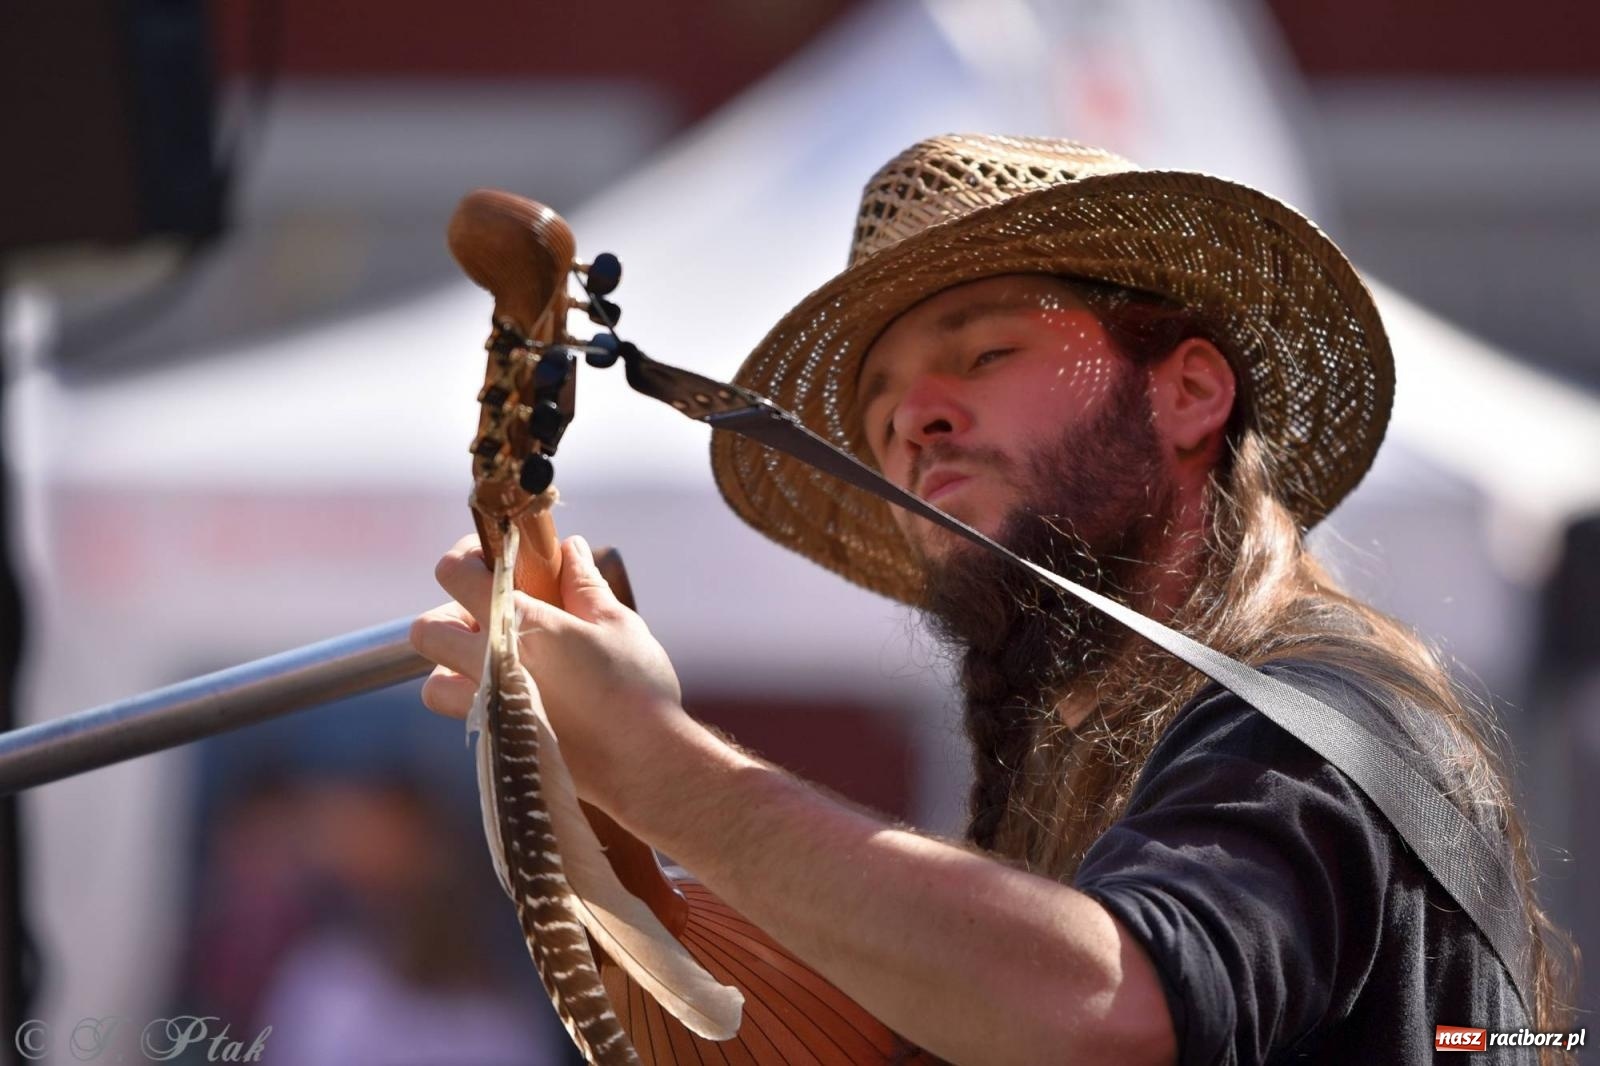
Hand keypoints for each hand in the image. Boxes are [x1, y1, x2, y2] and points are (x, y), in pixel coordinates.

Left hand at [409, 532, 688, 806]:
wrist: (643, 761)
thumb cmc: (636, 688)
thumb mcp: (617, 622)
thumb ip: (584, 583)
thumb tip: (569, 550)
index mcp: (518, 622)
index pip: (454, 574)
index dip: (465, 557)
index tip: (489, 557)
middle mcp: (490, 663)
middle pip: (426, 630)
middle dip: (451, 615)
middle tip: (492, 615)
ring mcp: (488, 707)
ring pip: (433, 682)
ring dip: (454, 666)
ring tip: (496, 662)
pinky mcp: (496, 742)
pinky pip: (463, 715)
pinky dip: (476, 701)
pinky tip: (516, 694)